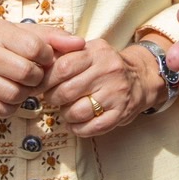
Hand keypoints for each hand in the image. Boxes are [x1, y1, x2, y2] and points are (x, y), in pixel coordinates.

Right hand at [0, 20, 82, 117]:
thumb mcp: (20, 31)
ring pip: (15, 94)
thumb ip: (52, 36)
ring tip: (22, 85)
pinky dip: (11, 106)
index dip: (47, 56)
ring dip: (25, 93)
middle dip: (37, 77)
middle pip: (26, 73)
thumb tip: (80, 43)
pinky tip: (10, 96)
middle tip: (35, 75)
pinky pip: (1, 110)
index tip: (44, 58)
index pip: (35, 47)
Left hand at [42, 39, 161, 136]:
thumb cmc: (106, 66)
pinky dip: (78, 129)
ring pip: (78, 112)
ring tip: (67, 110)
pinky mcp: (121, 112)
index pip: (63, 67)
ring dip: (66, 115)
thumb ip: (66, 53)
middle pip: (67, 91)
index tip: (40, 85)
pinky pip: (92, 127)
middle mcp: (108, 70)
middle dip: (53, 98)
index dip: (46, 80)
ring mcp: (116, 92)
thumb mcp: (90, 51)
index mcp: (97, 52)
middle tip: (53, 98)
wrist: (140, 77)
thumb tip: (38, 66)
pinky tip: (76, 123)